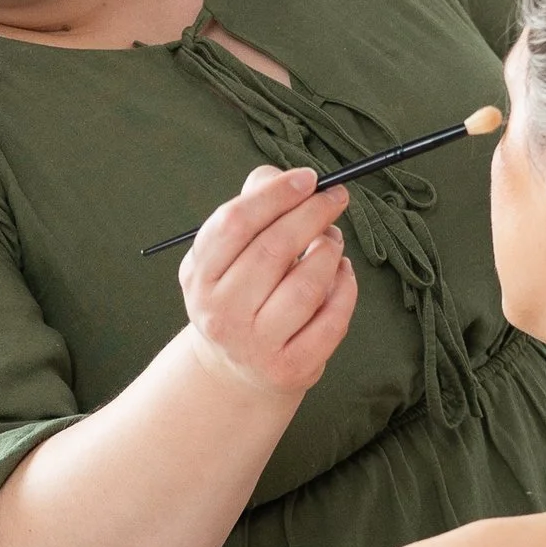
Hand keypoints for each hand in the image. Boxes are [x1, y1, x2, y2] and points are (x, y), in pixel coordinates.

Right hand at [179, 167, 356, 399]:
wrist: (235, 368)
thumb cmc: (239, 293)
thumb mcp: (226, 254)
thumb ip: (251, 207)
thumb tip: (285, 178)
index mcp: (199, 276)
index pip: (235, 223)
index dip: (275, 195)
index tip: (309, 179)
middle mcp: (220, 312)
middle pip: (273, 250)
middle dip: (312, 216)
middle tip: (335, 199)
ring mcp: (255, 345)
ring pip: (306, 286)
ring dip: (329, 253)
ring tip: (333, 240)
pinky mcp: (290, 367)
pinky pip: (332, 319)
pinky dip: (346, 288)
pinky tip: (342, 274)